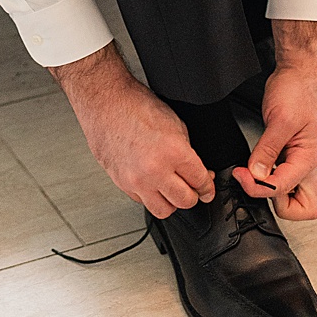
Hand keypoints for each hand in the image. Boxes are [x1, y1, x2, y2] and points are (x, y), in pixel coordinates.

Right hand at [50, 44, 215, 217]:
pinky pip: (143, 202)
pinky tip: (155, 184)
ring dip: (173, 202)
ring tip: (175, 190)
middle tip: (195, 189)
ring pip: (164, 210)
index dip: (208, 187)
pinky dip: (152, 197)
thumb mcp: (176, 125)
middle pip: (185, 201)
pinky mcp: (122, 184)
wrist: (107, 105)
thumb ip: (188, 152)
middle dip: (195, 196)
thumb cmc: (138, 108)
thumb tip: (197, 171)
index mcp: (173, 152)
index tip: (208, 189)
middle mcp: (154, 170)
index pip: (200, 181)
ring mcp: (136, 180)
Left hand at [236, 19, 316, 219]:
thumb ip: (267, 150)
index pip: (282, 189)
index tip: (242, 174)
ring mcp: (299, 163)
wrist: (298, 75)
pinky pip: (282, 182)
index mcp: (309, 158)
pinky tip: (256, 170)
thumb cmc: (297, 92)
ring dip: (271, 195)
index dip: (258, 186)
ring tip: (254, 177)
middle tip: (256, 184)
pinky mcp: (289, 157)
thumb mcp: (280, 119)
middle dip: (277, 203)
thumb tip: (256, 175)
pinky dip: (268, 182)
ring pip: (294, 199)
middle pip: (304, 208)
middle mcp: (307, 165)